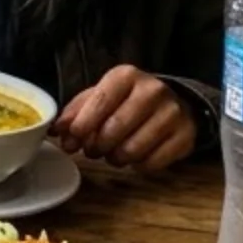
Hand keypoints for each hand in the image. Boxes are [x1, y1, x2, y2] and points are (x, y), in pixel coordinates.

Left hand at [52, 65, 196, 171]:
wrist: (175, 103)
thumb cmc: (128, 101)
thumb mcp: (101, 96)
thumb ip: (76, 111)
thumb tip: (57, 130)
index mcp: (126, 76)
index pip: (99, 102)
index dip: (82, 125)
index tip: (73, 138)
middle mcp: (152, 90)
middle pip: (114, 129)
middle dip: (96, 146)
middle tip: (92, 150)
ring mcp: (172, 113)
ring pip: (133, 149)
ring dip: (116, 158)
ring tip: (113, 154)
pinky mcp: (185, 136)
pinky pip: (152, 162)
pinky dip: (138, 166)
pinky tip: (136, 157)